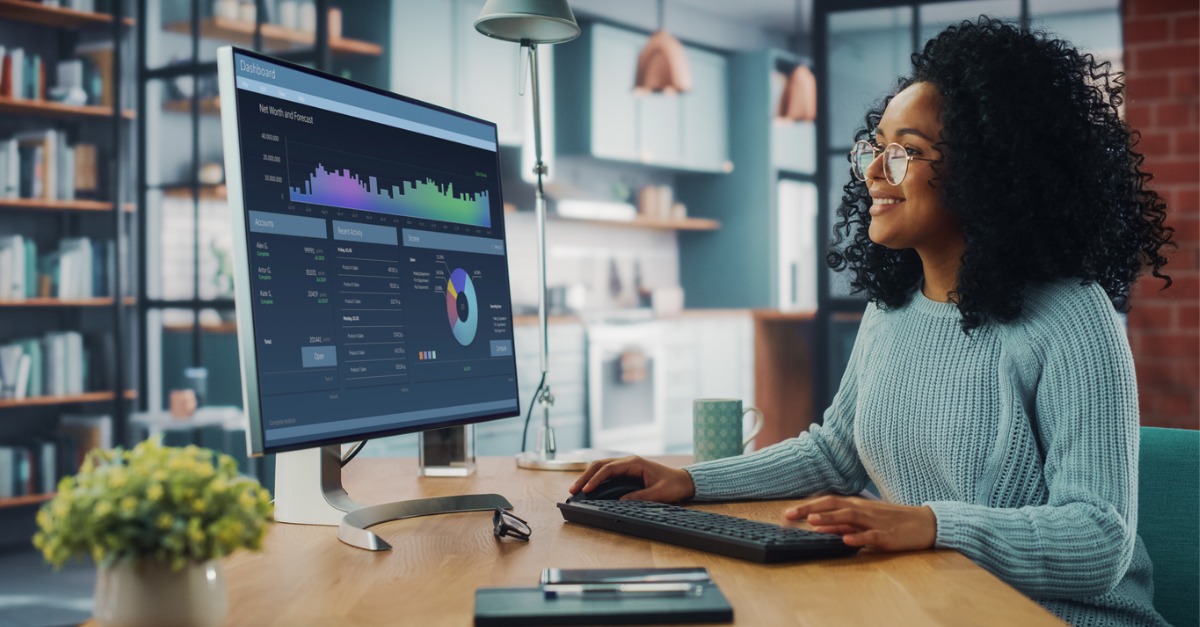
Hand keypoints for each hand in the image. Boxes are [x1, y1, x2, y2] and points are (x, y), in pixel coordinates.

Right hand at [570, 456, 695, 502]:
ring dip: (588, 477)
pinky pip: (607, 473)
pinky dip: (596, 479)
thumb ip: (639, 497)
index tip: (587, 489)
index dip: (596, 478)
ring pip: (601, 468)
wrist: (683, 481)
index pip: (609, 468)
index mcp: (634, 463)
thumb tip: (620, 501)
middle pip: (600, 465)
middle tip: (573, 490)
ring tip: (576, 489)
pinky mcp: (626, 473)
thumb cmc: (673, 485)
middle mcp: (628, 462)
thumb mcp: (658, 493)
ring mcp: (626, 466)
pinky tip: (588, 487)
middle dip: (585, 476)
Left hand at [784, 495, 936, 551]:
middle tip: (789, 515)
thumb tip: (817, 526)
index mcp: (856, 506)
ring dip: (830, 519)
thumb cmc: (891, 522)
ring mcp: (875, 522)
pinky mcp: (887, 535)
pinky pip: (871, 535)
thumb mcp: (863, 521)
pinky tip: (846, 540)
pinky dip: (858, 537)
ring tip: (812, 522)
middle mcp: (863, 510)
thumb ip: (841, 524)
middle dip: (810, 509)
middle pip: (833, 505)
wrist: (925, 523)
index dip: (807, 506)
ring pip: (850, 517)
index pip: (828, 502)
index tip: (787, 513)